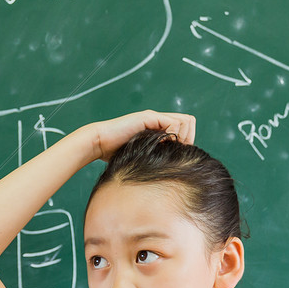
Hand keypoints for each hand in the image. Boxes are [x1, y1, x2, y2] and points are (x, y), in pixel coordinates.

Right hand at [82, 110, 196, 161]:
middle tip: (178, 151)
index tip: (179, 155)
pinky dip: (172, 134)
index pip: (186, 128)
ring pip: (185, 121)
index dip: (187, 141)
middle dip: (188, 138)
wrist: (99, 144)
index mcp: (158, 128)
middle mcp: (158, 120)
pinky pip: (172, 122)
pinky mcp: (148, 117)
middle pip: (189, 122)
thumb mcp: (142, 157)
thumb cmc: (115, 154)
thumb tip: (172, 170)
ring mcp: (154, 117)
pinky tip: (161, 144)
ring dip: (182, 136)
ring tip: (170, 148)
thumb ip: (156, 156)